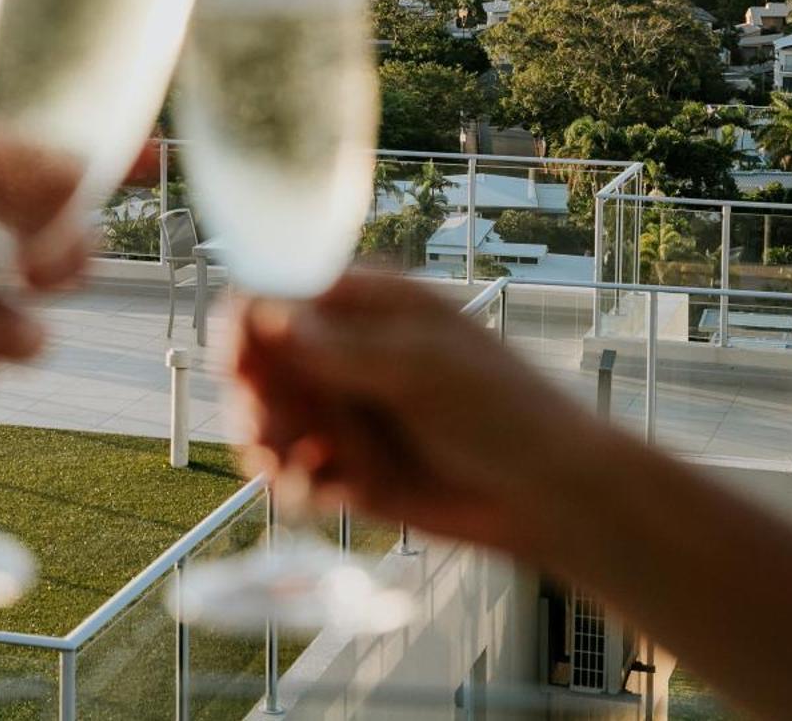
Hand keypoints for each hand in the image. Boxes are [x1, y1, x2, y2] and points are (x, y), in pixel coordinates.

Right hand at [228, 270, 615, 562]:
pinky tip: (324, 494)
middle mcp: (340, 351)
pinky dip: (294, 484)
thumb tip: (266, 319)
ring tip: (297, 471)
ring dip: (268, 445)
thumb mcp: (423, 368)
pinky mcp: (343, 463)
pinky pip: (289, 470)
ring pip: (263, 418)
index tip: (241, 368)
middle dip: (256, 400)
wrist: (550, 496)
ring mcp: (340, 408)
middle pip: (256, 361)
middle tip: (274, 436)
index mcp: (362, 303)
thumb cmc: (504, 411)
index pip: (273, 295)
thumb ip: (342, 349)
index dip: (245, 329)